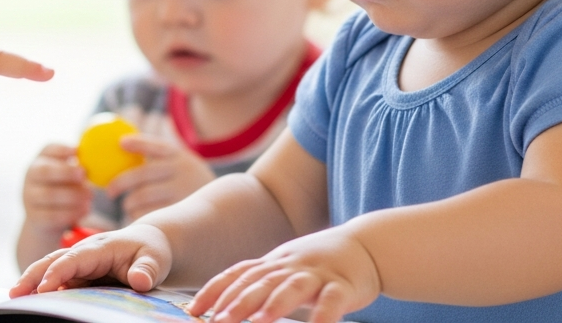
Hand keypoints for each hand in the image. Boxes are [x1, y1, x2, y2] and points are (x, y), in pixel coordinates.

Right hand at [10, 223, 172, 297]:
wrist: (148, 244)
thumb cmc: (150, 251)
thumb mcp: (156, 260)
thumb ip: (147, 269)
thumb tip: (139, 281)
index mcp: (100, 247)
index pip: (74, 259)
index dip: (58, 273)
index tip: (45, 289)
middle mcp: (84, 252)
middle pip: (53, 260)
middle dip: (33, 275)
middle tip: (15, 293)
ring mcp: (79, 261)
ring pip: (51, 268)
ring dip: (32, 281)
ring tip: (15, 296)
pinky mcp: (78, 272)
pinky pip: (58, 279)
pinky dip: (42, 287)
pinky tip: (32, 300)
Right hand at [22, 144, 90, 232]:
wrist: (46, 221)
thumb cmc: (63, 191)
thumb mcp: (68, 177)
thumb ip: (78, 167)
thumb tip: (96, 160)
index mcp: (40, 161)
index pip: (48, 150)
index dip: (62, 150)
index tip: (78, 151)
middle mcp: (31, 177)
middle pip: (45, 171)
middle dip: (66, 171)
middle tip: (83, 174)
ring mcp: (29, 198)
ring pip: (49, 194)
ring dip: (72, 195)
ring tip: (90, 196)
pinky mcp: (34, 218)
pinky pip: (52, 216)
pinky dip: (71, 212)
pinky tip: (85, 209)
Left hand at [106, 134, 214, 221]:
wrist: (225, 207)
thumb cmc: (188, 183)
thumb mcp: (181, 165)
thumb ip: (157, 158)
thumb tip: (120, 145)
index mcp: (179, 157)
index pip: (156, 145)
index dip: (138, 143)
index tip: (121, 143)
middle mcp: (182, 172)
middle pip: (143, 173)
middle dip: (120, 181)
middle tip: (109, 191)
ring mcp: (182, 193)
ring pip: (144, 196)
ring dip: (129, 202)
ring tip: (127, 205)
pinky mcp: (180, 213)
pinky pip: (150, 214)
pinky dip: (138, 215)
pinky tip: (138, 216)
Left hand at [188, 228, 380, 322]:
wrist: (367, 246)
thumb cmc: (317, 265)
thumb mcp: (285, 269)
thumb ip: (258, 284)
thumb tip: (222, 306)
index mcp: (273, 263)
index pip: (238, 274)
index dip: (214, 291)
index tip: (193, 310)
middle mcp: (290, 265)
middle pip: (260, 281)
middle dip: (237, 302)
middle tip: (217, 321)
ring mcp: (317, 273)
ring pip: (293, 287)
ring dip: (274, 303)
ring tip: (258, 322)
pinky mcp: (344, 285)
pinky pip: (333, 301)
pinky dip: (324, 316)